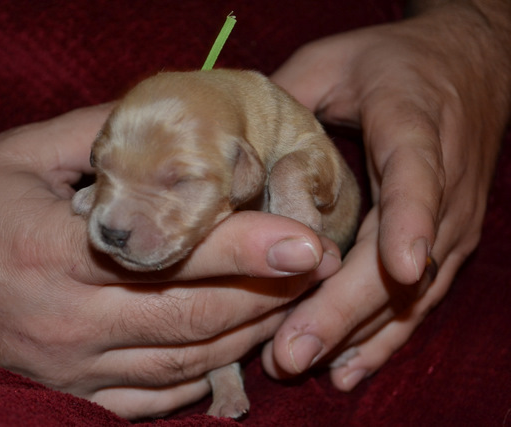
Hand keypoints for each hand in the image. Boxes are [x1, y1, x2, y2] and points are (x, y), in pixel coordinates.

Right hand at [0, 104, 340, 418]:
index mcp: (54, 252)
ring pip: (181, 365)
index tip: (307, 242)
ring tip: (290, 305)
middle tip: (317, 271)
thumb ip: (102, 138)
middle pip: (192, 321)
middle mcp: (65, 321)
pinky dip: (199, 380)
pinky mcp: (64, 393)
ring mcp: (66, 368)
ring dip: (245, 337)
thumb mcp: (23, 153)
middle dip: (267, 296)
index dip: (248, 248)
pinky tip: (230, 351)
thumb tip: (174, 129)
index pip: (173, 258)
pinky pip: (149, 402)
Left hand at [263, 3, 510, 388]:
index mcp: (416, 127)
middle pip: (406, 258)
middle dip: (347, 308)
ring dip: (357, 333)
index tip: (398, 268)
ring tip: (303, 364)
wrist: (471, 65)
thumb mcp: (335, 60)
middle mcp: (445, 183)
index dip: (410, 221)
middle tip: (290, 351)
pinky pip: (419, 300)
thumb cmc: (394, 61)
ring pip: (412, 291)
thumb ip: (288, 95)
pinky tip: (347, 367)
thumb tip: (228, 143)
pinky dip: (383, 337)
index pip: (418, 176)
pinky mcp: (448, 243)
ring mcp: (453, 220)